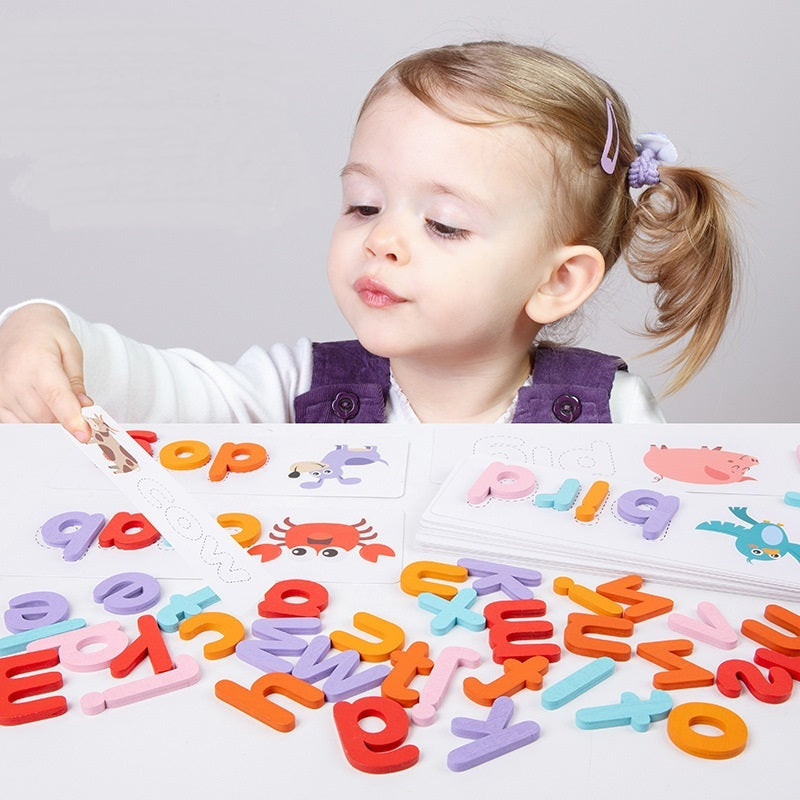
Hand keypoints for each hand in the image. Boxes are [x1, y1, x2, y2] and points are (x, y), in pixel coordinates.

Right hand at [0, 303, 92, 439]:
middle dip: (66, 420)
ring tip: (57, 400)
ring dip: (50, 421)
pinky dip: (34, 422)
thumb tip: (84, 408)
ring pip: (32, 423)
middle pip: (45, 416)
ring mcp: (0, 391)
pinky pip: (16, 424)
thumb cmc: (48, 337)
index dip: (71, 419)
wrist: (21, 326)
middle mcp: (13, 377)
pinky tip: (42, 407)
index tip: (84, 436)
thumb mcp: (72, 352)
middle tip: (80, 412)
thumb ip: (77, 382)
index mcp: (37, 360)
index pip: (55, 397)